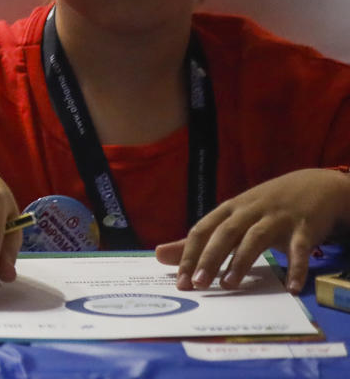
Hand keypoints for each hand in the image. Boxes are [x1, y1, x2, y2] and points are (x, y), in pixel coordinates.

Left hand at [157, 168, 349, 292]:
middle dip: (209, 258)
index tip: (179, 281)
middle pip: (224, 234)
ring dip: (241, 261)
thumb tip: (159, 254)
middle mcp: (249, 212)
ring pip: (255, 239)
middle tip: (197, 284)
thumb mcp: (231, 218)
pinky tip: (292, 288)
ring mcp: (277, 218)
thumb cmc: (264, 207)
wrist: (313, 186)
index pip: (202, 230)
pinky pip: (300, 250)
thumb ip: (199, 240)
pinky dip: (297, 268)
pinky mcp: (305, 228)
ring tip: (229, 285)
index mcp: (229, 210)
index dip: (188, 254)